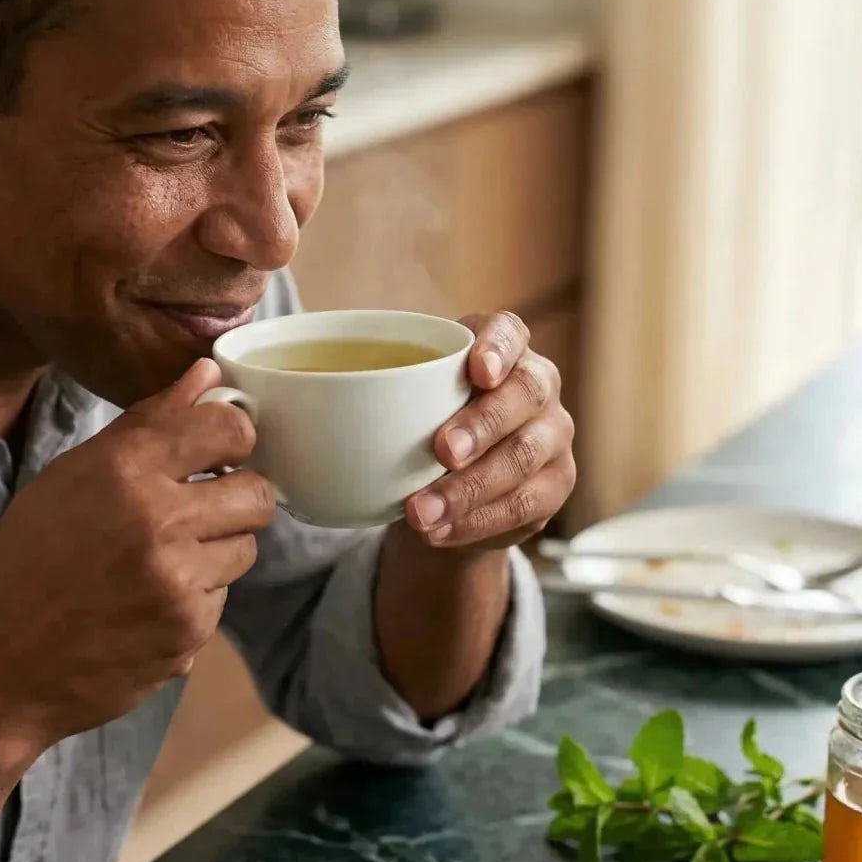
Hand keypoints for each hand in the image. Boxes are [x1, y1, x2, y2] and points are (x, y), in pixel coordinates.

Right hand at [0, 359, 274, 750]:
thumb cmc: (25, 564)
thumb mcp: (69, 478)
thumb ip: (148, 423)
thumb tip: (208, 375)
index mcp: (125, 469)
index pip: (228, 429)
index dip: (233, 438)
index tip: (219, 452)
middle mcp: (160, 520)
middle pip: (257, 493)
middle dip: (237, 497)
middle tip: (202, 509)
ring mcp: (179, 581)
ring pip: (246, 547)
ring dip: (218, 549)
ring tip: (165, 559)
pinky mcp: (189, 632)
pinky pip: (223, 597)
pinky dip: (197, 596)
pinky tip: (149, 603)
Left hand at [404, 311, 575, 549]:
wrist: (454, 488)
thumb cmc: (425, 425)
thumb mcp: (406, 400)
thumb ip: (382, 390)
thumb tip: (306, 402)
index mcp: (503, 349)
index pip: (510, 331)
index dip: (498, 347)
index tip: (476, 371)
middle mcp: (538, 385)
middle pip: (525, 393)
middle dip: (482, 424)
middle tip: (441, 451)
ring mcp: (553, 435)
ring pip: (523, 456)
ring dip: (469, 488)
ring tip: (421, 513)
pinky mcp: (555, 484)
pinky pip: (524, 504)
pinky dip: (477, 521)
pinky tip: (440, 530)